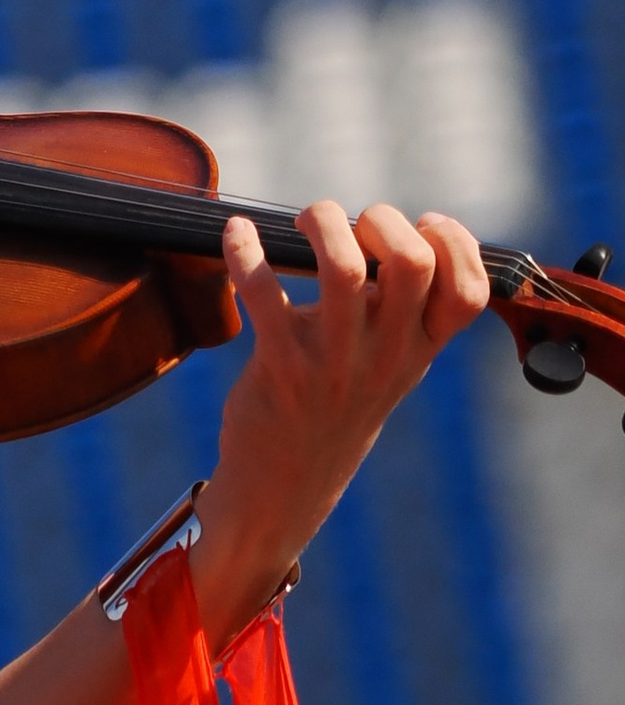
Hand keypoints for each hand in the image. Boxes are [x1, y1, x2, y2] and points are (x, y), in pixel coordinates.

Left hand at [204, 199, 490, 620]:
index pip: (469, 294)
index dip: (456, 244)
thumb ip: (399, 309)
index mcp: (418, 350)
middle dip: (382, 220)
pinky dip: (244, 250)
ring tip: (303, 222)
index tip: (425, 223)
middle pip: (411, 263)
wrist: (285, 484)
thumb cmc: (334, 403)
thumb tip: (391, 230)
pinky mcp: (281, 364)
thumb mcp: (386, 365)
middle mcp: (385, 355)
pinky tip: (235, 233)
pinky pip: (263, 292)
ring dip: (321, 223)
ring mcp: (334, 362)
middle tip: (352, 225)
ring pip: (342, 267)